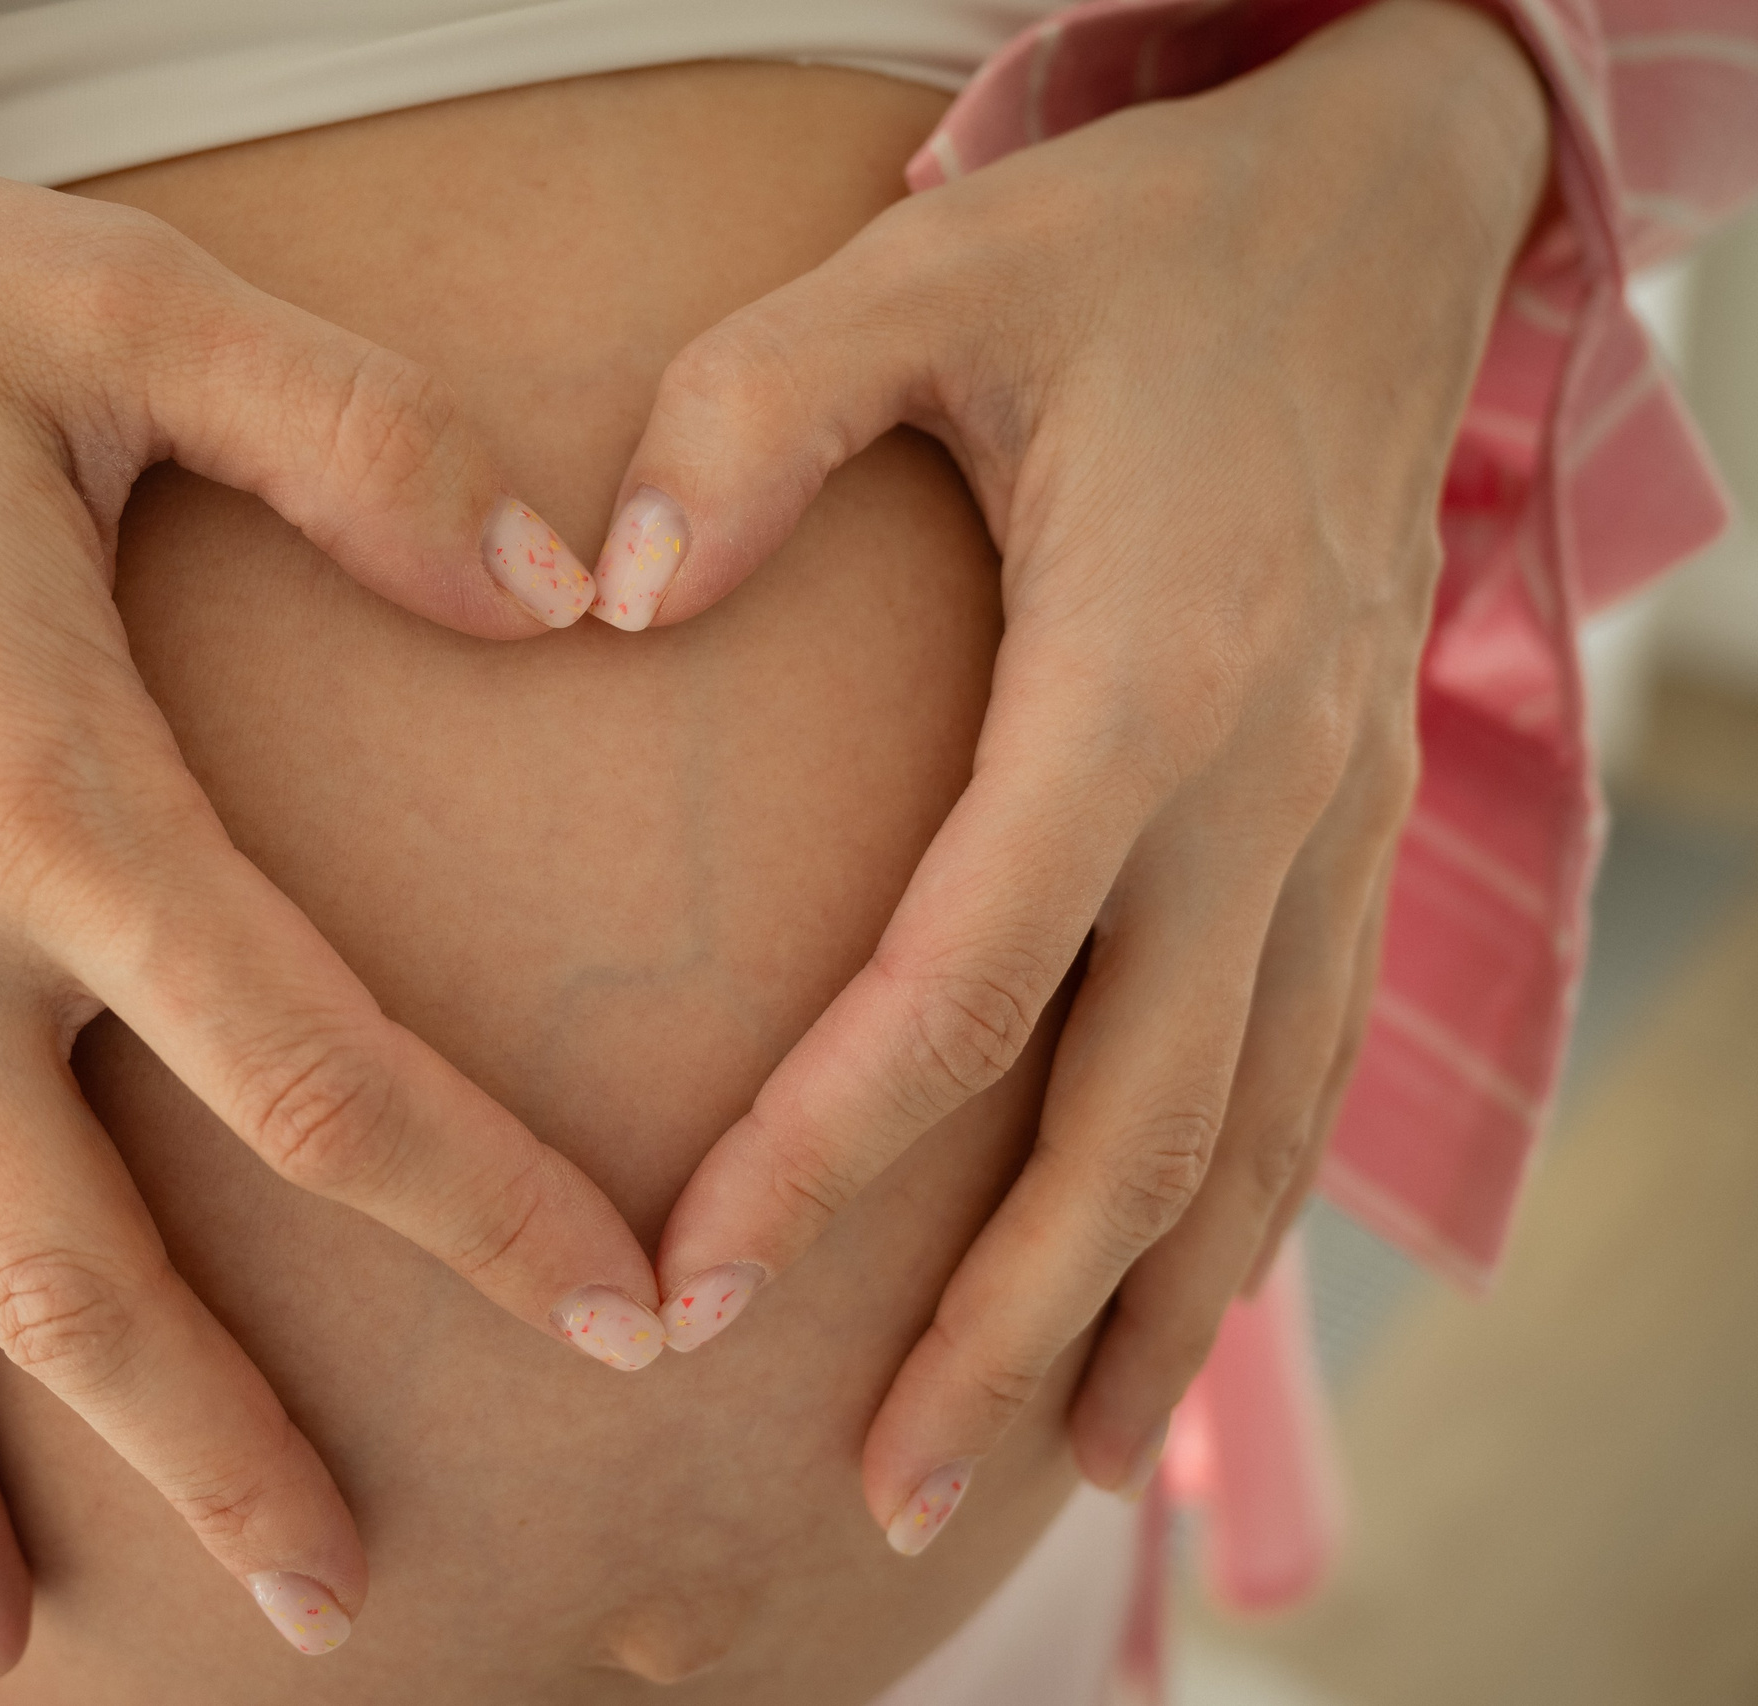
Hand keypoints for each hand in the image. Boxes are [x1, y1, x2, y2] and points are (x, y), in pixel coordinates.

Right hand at [0, 23, 662, 1677]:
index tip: (622, 1324)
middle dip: (219, 1456)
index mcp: (44, 790)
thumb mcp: (113, 303)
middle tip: (334, 1601)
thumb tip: (568, 588)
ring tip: (12, 1649)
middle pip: (79, 1272)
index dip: (486, 1215)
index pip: (314, 1072)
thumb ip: (360, 442)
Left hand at [588, 0, 1548, 1536]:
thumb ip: (745, 422)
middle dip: (1004, 1329)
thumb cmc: (1127, 252)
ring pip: (1255, 1133)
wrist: (1381, 220)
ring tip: (1048, 1472)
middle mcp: (1265, 794)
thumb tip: (606, 601)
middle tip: (871, 1495)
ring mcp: (1333, 826)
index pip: (965, 981)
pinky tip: (1169, 1308)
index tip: (693, 1284)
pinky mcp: (1352, 829)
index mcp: (1143, 681)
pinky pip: (1307, 1066)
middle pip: (1134, 1125)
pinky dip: (1243, 1214)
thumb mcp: (919, 271)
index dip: (826, 1152)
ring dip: (1151, 1317)